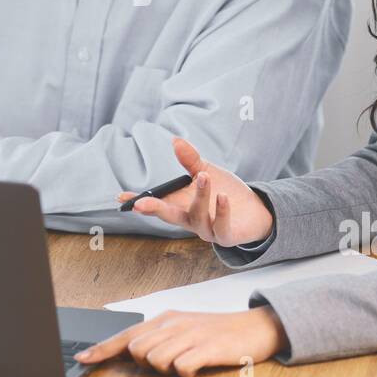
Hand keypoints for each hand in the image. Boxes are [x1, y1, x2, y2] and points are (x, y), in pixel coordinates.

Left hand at [74, 307, 288, 376]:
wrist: (254, 328)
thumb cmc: (215, 332)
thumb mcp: (183, 329)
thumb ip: (157, 338)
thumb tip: (131, 351)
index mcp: (165, 318)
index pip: (126, 334)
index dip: (102, 348)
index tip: (82, 358)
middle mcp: (174, 323)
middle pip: (137, 349)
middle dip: (147, 362)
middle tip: (172, 360)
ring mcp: (190, 334)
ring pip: (155, 359)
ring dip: (167, 368)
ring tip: (187, 361)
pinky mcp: (207, 347)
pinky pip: (181, 366)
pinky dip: (185, 371)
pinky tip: (197, 366)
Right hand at [116, 137, 273, 246]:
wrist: (255, 211)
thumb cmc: (226, 192)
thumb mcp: (206, 173)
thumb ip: (191, 161)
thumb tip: (175, 141)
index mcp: (182, 206)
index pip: (158, 204)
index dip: (139, 202)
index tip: (121, 198)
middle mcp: (191, 221)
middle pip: (169, 216)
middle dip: (155, 210)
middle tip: (142, 203)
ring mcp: (207, 230)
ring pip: (197, 215)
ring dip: (199, 195)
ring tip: (204, 176)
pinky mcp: (225, 236)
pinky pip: (220, 226)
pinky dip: (220, 211)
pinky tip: (222, 197)